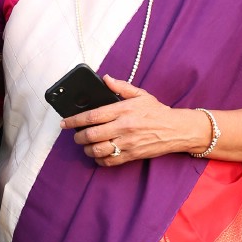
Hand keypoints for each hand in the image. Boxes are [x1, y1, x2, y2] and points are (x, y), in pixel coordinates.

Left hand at [61, 75, 197, 165]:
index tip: (65, 123)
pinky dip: (100, 160)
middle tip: (76, 136)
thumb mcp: (141, 95)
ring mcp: (127, 143)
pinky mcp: (132, 155)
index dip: (75, 120)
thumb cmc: (157, 112)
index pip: (93, 115)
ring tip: (86, 145)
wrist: (176, 129)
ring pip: (98, 150)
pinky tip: (98, 155)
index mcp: (123, 110)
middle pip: (91, 135)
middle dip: (79, 137)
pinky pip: (109, 161)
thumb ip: (121, 87)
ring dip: (87, 149)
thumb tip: (105, 79)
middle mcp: (123, 127)